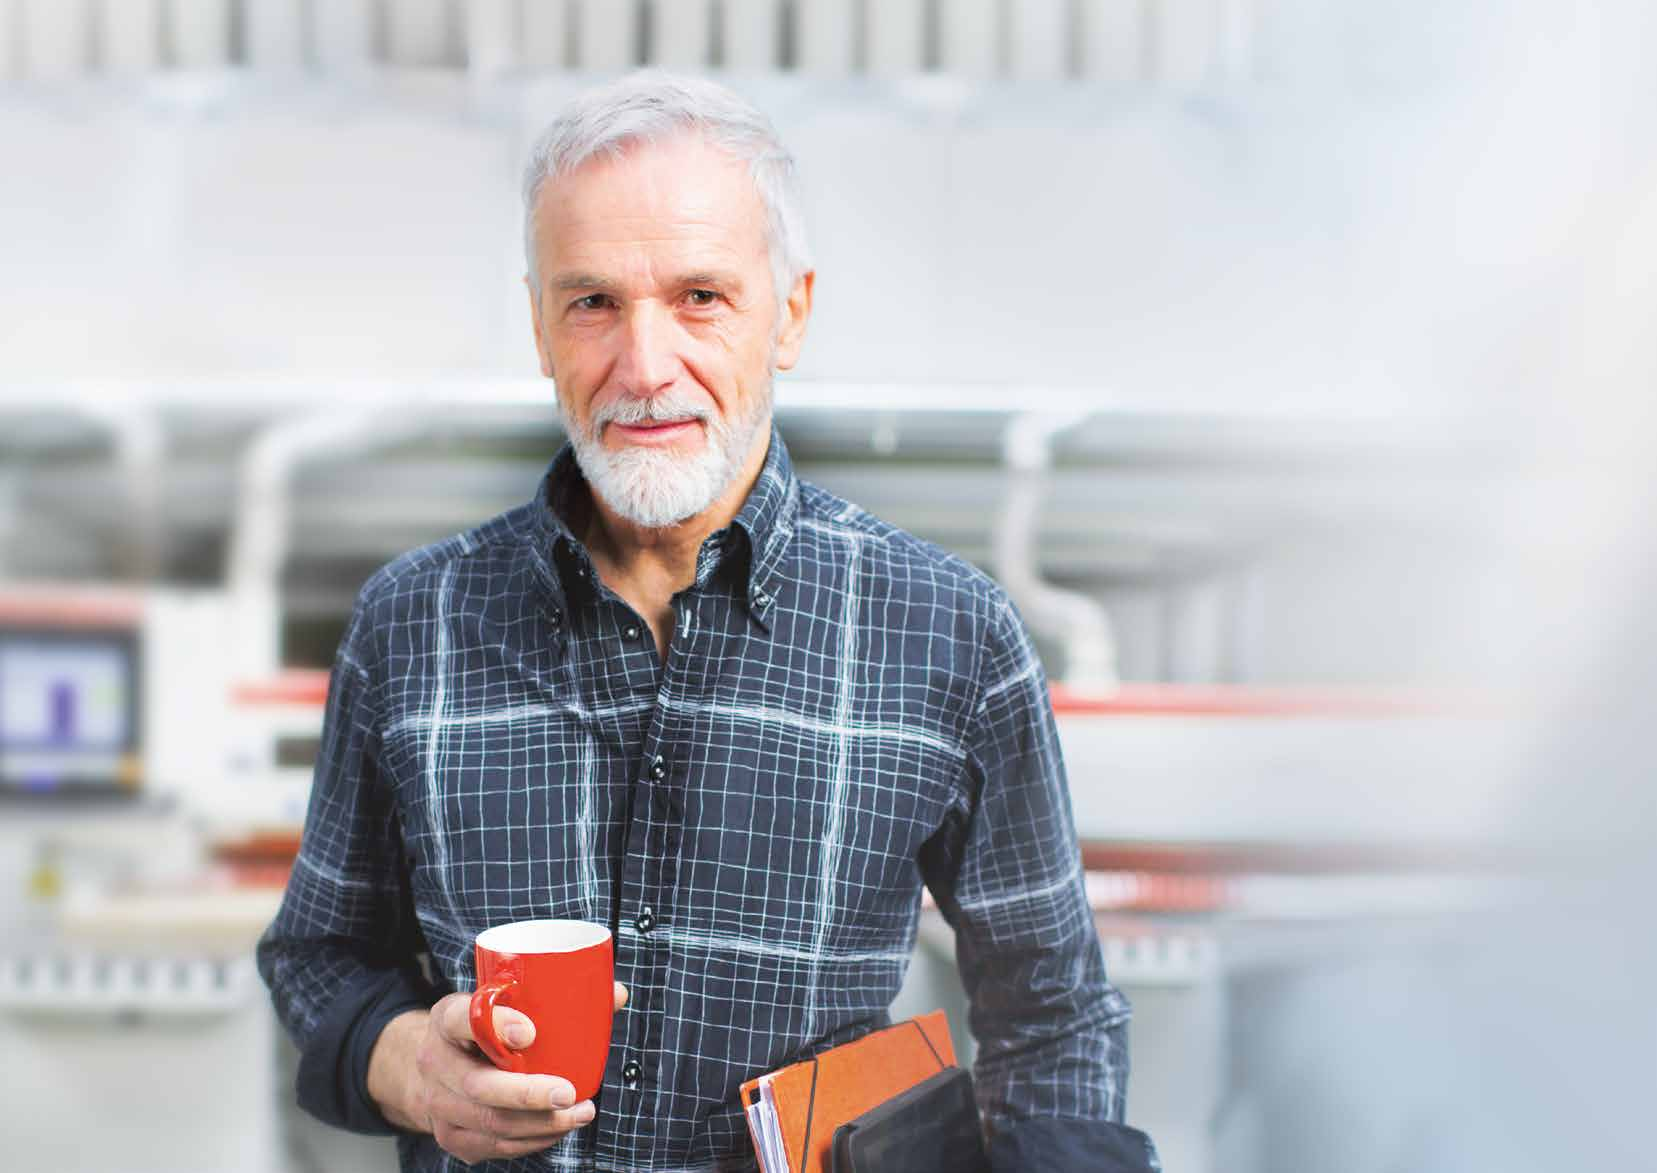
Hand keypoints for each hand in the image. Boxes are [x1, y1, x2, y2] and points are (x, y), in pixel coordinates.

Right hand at [370, 982, 627, 1164]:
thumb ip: (552, 995)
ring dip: (540, 1124)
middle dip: (529, 1094)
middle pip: (479, 1086)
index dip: (497, 1025)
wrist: (432, 1065)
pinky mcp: (450, 1136)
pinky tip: (557, 1128)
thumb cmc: (480, 1027)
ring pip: (491, 1123)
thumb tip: (615, 996)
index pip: (463, 1018)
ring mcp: (438, 1105)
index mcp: (446, 1019)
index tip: (531, 1032)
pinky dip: (531, 1140)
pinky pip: (494, 1146)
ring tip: (579, 1113)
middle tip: (569, 1093)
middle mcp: (435, 1062)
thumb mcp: (499, 999)